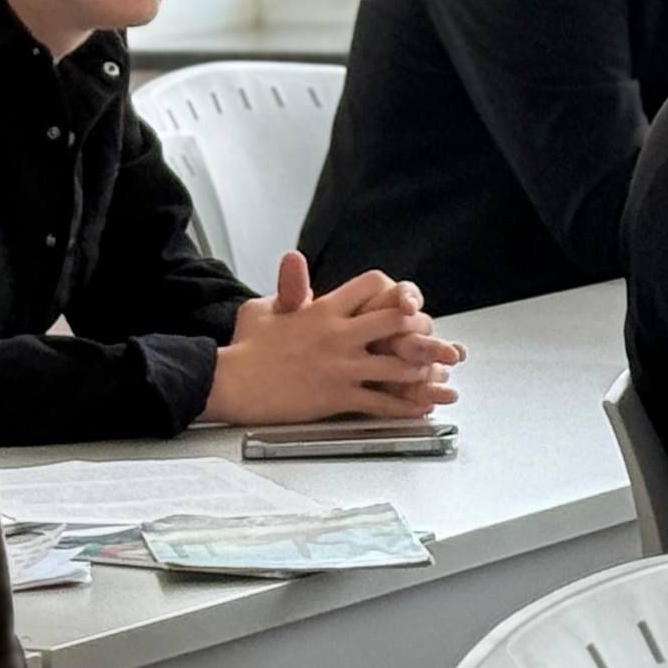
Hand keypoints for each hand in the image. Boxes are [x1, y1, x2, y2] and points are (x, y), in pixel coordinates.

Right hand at [203, 257, 464, 425]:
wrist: (232, 382)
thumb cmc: (246, 346)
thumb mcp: (264, 306)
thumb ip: (288, 287)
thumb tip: (293, 261)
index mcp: (324, 309)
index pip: (373, 286)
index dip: (392, 290)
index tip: (400, 301)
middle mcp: (339, 335)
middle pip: (396, 321)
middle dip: (417, 328)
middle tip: (428, 337)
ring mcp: (342, 367)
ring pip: (397, 365)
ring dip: (420, 369)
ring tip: (435, 373)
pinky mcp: (338, 397)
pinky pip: (383, 402)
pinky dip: (408, 406)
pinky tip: (423, 407)